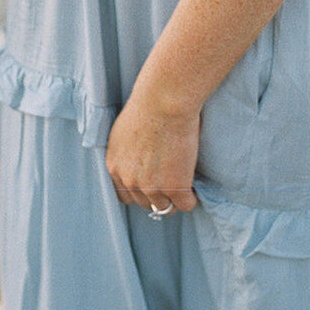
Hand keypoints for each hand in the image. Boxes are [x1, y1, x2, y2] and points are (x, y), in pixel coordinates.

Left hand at [105, 86, 199, 213]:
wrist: (164, 101)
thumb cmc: (148, 105)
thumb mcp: (124, 131)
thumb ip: (127, 152)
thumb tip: (137, 159)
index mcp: (115, 166)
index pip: (124, 195)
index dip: (139, 192)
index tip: (151, 186)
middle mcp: (129, 181)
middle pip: (144, 203)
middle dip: (157, 196)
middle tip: (171, 183)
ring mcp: (151, 187)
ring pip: (164, 208)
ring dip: (174, 200)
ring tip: (184, 187)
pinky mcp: (174, 188)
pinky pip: (186, 205)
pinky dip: (191, 199)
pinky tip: (194, 188)